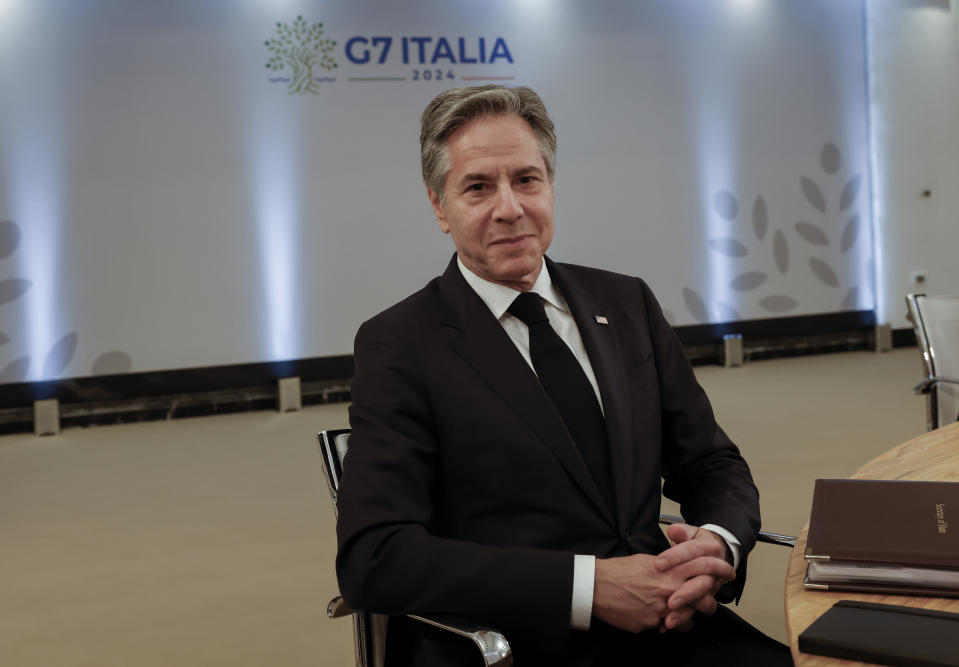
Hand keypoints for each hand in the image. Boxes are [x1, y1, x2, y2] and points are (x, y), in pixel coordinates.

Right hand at [592, 541, 733, 633]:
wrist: (596, 586)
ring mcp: (661, 611)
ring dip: (685, 619)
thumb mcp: (647, 561)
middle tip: (708, 604)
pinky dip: (662, 623)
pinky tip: (653, 617)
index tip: (729, 571)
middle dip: (708, 604)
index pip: (704, 568)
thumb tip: (677, 570)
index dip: (721, 568)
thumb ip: (667, 567)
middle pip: (703, 601)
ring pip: (687, 622)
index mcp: (670, 572)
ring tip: (678, 615)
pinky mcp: (650, 625)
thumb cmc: (618, 571)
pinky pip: (664, 628)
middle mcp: (670, 592)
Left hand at [654, 523, 733, 629]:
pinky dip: (684, 620)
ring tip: (669, 620)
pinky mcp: (706, 599)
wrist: (713, 554)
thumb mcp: (689, 533)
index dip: (676, 557)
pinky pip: (698, 612)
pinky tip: (668, 624)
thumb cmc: (695, 543)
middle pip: (703, 582)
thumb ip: (682, 532)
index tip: (658, 564)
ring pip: (704, 602)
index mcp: (710, 548)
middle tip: (669, 601)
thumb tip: (675, 531)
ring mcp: (712, 586)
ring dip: (686, 612)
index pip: (693, 552)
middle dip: (686, 593)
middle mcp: (715, 569)